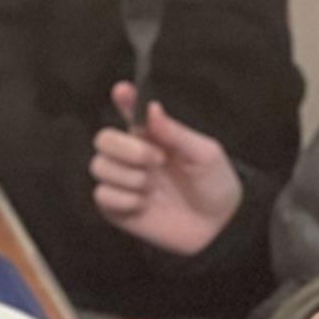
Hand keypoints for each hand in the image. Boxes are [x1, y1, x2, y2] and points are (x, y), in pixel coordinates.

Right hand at [90, 90, 242, 255]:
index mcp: (154, 138)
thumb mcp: (204, 154)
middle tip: (156, 160)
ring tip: (151, 187)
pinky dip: (123, 199)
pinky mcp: (117, 208)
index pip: (131, 112)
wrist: (219, 227)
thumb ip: (175, 132)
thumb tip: (151, 109)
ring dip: (127, 176)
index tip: (123, 91)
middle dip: (125, 148)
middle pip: (103, 139)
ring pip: (99, 166)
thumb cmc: (215, 186)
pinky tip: (143, 205)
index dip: (123, 99)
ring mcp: (124, 182)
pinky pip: (101, 195)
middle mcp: (134, 157)